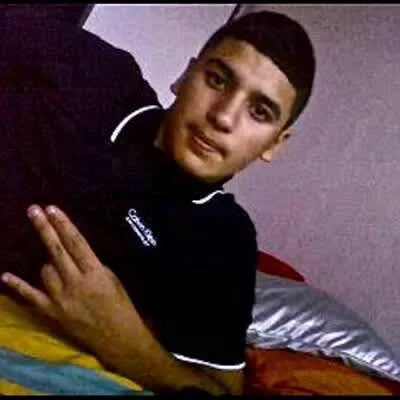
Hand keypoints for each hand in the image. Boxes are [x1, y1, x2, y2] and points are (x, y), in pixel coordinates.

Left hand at [1, 205, 138, 351]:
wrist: (117, 336)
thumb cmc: (120, 304)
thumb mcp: (111, 278)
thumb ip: (92, 264)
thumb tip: (73, 252)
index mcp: (95, 272)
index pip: (76, 243)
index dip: (63, 224)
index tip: (52, 208)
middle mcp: (76, 282)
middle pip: (57, 250)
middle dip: (45, 228)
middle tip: (33, 210)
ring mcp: (61, 298)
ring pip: (45, 270)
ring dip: (49, 261)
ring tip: (59, 264)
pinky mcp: (52, 312)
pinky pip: (31, 296)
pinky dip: (18, 286)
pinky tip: (5, 275)